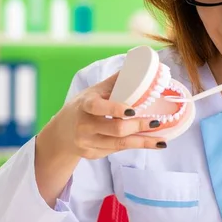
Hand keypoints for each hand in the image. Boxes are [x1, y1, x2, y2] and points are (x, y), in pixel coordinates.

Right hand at [43, 71, 166, 160]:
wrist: (61, 133)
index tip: (133, 110)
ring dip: (143, 142)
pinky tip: (147, 144)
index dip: (115, 109)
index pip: (98, 107)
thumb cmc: (83, 107)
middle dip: (138, 127)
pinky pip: (116, 150)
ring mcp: (87, 142)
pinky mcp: (92, 154)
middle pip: (115, 130)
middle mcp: (84, 126)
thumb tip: (138, 67)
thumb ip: (115, 83)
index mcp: (84, 105)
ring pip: (119, 145)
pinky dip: (133, 146)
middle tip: (156, 122)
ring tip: (161, 141)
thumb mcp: (94, 92)